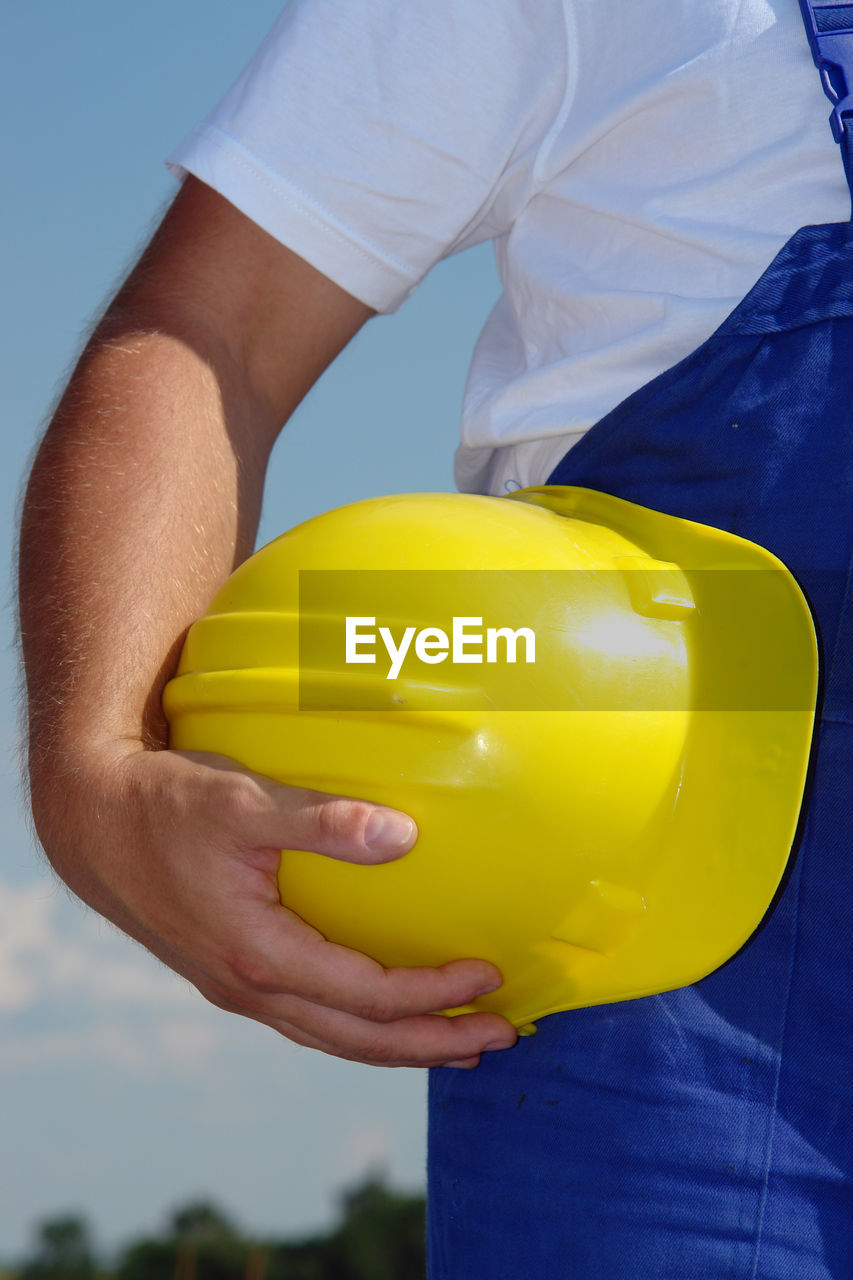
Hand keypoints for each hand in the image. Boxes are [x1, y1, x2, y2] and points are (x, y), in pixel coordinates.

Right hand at [34, 747, 516, 1067]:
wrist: (93, 824)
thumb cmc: (168, 805)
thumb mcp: (245, 802)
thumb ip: (325, 821)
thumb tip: (405, 836)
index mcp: (261, 955)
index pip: (370, 996)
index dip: (436, 993)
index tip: (491, 974)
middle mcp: (251, 988)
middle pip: (360, 1040)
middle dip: (435, 1044)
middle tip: (503, 1038)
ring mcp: (238, 988)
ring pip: (334, 1038)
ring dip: (401, 1045)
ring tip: (459, 1042)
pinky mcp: (231, 974)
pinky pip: (311, 1019)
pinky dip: (360, 1027)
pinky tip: (382, 1010)